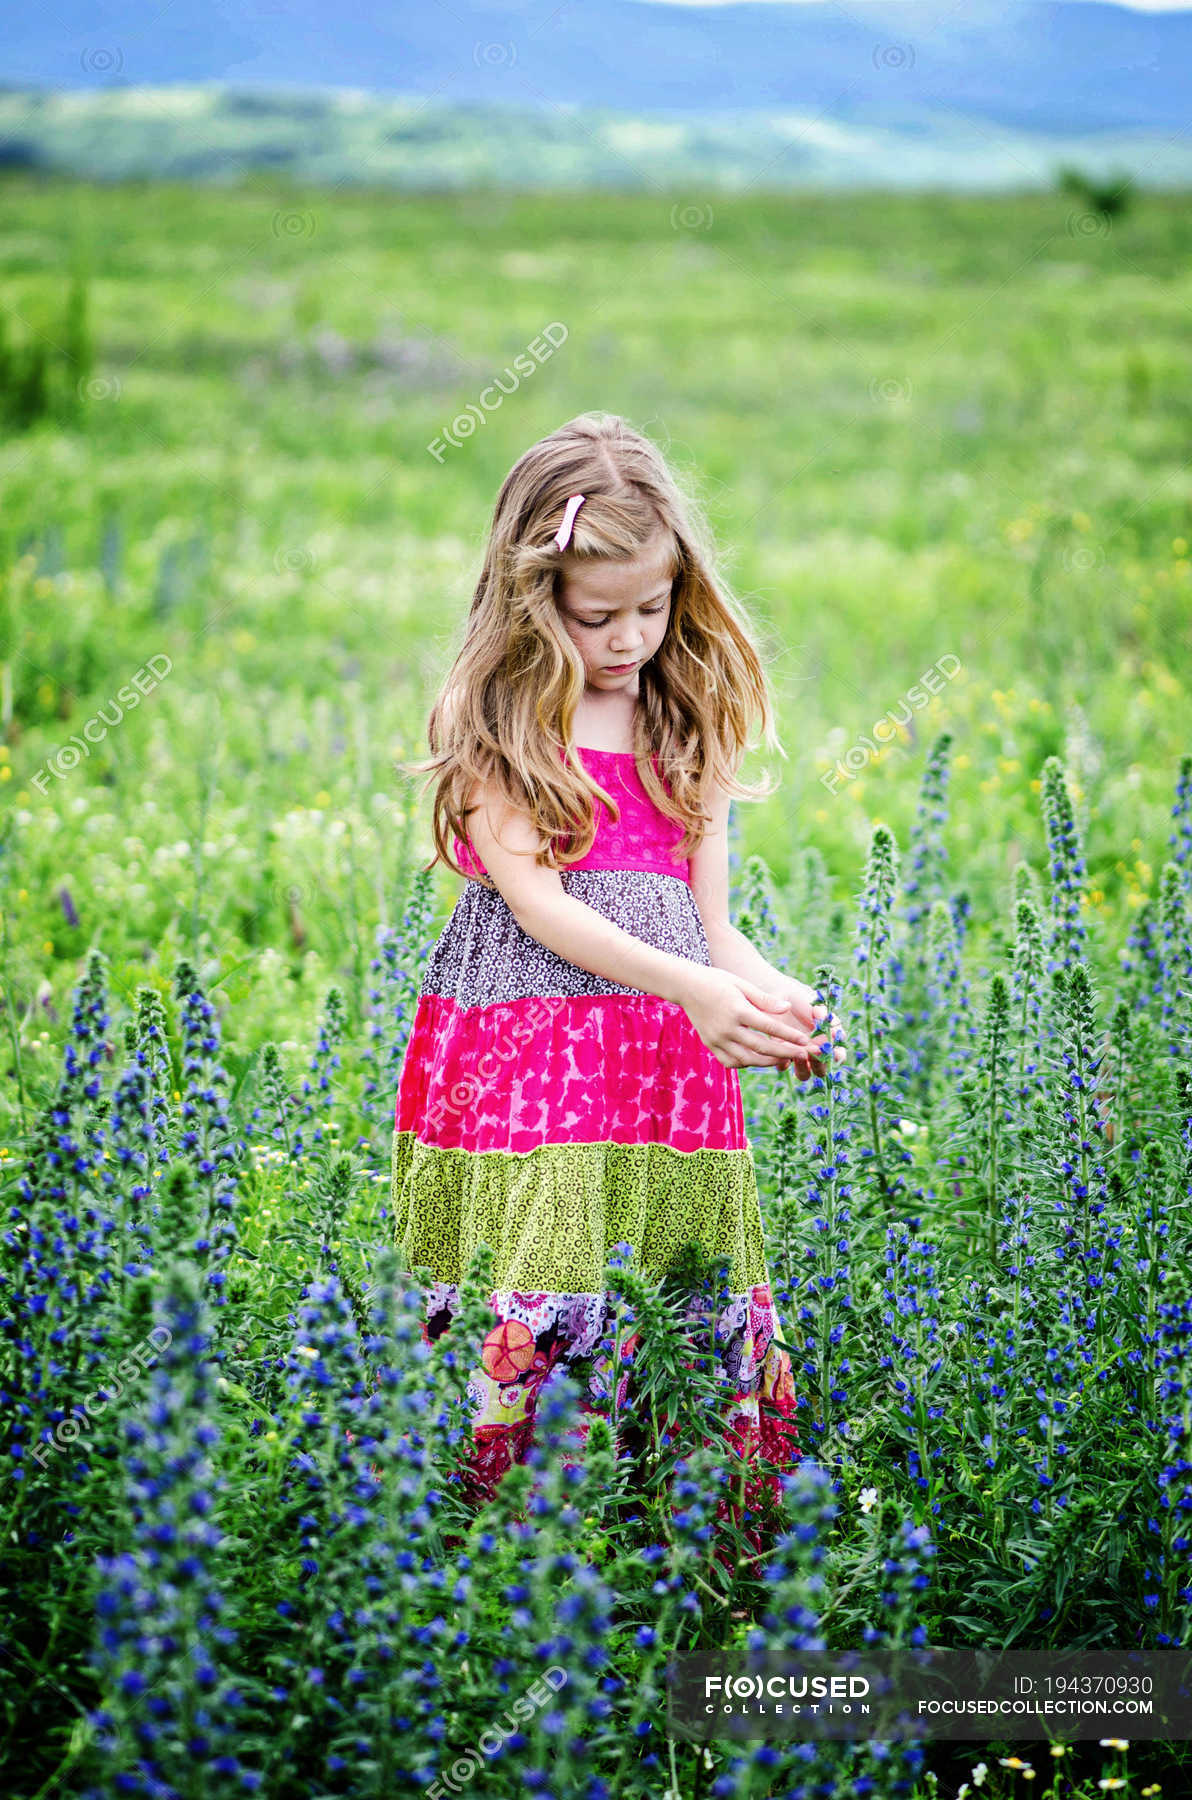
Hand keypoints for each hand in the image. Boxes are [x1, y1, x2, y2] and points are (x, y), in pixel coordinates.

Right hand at [680, 967, 821, 1071]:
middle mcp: (727, 1028)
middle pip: (761, 1047)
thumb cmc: (717, 981)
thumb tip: (787, 1009)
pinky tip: (757, 1059)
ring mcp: (717, 1039)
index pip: (770, 1028)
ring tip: (783, 1059)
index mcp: (738, 1010)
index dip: (790, 1036)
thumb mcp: (742, 984)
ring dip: (767, 1062)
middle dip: (785, 1053)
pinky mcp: (710, 1045)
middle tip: (802, 1055)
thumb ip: (765, 1000)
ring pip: (747, 1059)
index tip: (806, 1042)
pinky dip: (746, 1063)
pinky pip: (731, 1062)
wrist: (686, 986)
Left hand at [770, 984, 848, 1080]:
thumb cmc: (801, 997)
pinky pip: (783, 1065)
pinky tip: (782, 1055)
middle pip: (822, 1069)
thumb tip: (833, 1027)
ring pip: (804, 1074)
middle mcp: (814, 1050)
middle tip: (815, 1053)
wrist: (778, 993)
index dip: (837, 1056)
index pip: (838, 1054)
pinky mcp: (780, 1052)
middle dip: (820, 1064)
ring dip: (803, 1069)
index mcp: (827, 1039)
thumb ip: (822, 1014)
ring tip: (799, 1055)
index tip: (833, 1051)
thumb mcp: (814, 1002)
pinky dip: (783, 1063)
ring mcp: (797, 1053)